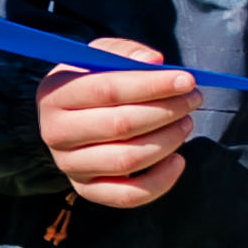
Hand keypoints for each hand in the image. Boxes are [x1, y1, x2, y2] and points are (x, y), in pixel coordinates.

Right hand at [35, 45, 202, 210]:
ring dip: (168, 140)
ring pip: (128, 159)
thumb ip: (125, 52)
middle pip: (120, 125)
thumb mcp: (100, 57)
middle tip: (193, 99)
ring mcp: (69, 165)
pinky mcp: (86, 189)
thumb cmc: (92, 82)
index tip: (186, 80)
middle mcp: (55, 133)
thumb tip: (154, 61)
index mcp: (54, 95)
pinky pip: (129, 195)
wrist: (71, 117)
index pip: (107, 90)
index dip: (151, 85)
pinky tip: (178, 160)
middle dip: (166, 111)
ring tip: (186, 123)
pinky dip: (161, 181)